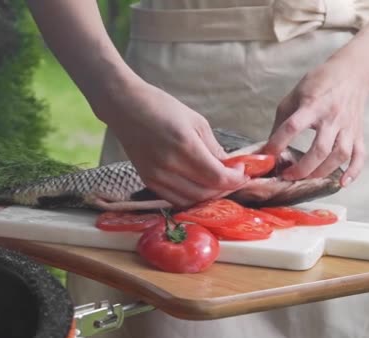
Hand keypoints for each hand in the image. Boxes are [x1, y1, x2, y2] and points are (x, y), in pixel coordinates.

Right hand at [103, 82, 248, 207]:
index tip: (242, 171)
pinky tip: (199, 187)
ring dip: (210, 195)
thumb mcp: (196, 121)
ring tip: (218, 183)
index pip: (217, 177)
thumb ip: (213, 147)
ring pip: (191, 200)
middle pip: (206, 192)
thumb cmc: (162, 107)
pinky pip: (175, 199)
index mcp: (184, 145)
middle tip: (234, 178)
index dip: (235, 179)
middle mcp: (169, 165)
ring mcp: (156, 176)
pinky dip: (191, 198)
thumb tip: (229, 166)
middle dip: (226, 188)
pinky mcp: (148, 180)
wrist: (125, 107)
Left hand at [262, 58, 368, 186]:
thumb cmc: (320, 83)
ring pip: (339, 155)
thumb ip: (282, 120)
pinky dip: (353, 172)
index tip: (268, 154)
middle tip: (288, 175)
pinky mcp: (358, 133)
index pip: (293, 126)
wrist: (353, 72)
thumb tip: (269, 145)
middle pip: (320, 149)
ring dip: (322, 171)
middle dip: (302, 168)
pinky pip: (360, 155)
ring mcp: (348, 127)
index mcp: (313, 105)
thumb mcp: (295, 95)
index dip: (278, 142)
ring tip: (307, 178)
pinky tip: (342, 184)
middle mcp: (332, 117)